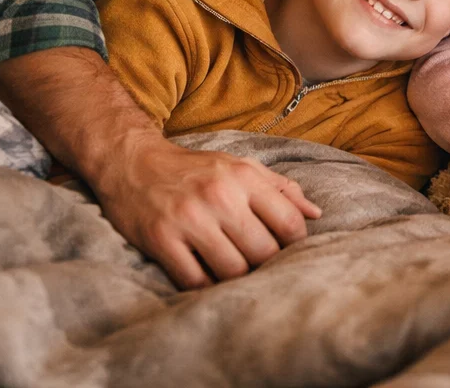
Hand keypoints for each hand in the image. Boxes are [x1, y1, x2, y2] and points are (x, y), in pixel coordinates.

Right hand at [94, 134, 321, 289]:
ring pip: (232, 271)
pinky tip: (207, 277)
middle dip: (265, 265)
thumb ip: (281, 189)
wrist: (133, 163)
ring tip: (234, 272)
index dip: (294, 244)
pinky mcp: (161, 239)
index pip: (289, 223)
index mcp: (244, 178)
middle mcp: (220, 197)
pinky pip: (195, 280)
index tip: (285, 249)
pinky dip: (205, 287)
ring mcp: (189, 219)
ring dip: (236, 279)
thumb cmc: (195, 169)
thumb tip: (316, 215)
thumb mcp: (241, 166)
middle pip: (263, 252)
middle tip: (257, 264)